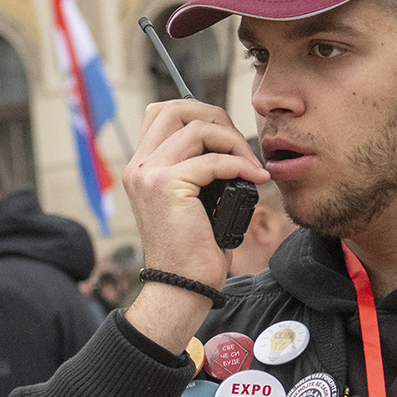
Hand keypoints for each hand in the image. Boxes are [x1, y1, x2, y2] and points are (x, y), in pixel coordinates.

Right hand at [118, 98, 267, 353]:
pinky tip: (256, 180)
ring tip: (252, 167)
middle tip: (242, 148)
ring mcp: (149, 174)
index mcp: (141, 168)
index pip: (163, 113)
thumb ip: (197, 170)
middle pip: (177, 108)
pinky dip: (240, 165)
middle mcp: (139, 167)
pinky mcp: (167, 186)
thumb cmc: (193, 251)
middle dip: (217, 118)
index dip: (200, 115)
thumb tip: (229, 145)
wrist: (182, 287)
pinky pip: (213, 160)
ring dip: (234, 142)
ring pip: (198, 128)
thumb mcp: (191, 202)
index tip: (228, 140)